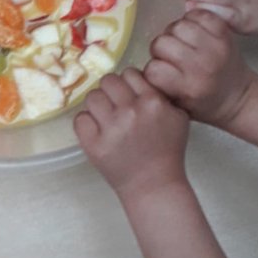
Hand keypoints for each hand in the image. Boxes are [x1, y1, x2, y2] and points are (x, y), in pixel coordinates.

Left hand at [74, 67, 189, 197]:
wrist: (154, 185)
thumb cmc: (167, 151)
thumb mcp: (178, 117)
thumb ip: (162, 94)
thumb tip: (139, 77)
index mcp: (153, 102)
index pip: (129, 73)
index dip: (128, 83)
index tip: (129, 95)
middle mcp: (131, 111)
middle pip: (108, 81)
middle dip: (111, 91)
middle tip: (115, 105)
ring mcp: (111, 128)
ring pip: (92, 97)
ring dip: (98, 106)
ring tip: (105, 118)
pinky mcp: (94, 144)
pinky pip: (80, 119)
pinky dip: (87, 124)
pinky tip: (97, 132)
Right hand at [144, 11, 254, 126]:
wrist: (238, 97)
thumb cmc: (202, 103)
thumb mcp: (176, 106)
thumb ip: (156, 89)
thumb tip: (136, 73)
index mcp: (188, 87)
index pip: (153, 69)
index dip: (153, 70)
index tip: (161, 75)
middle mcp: (202, 66)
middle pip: (162, 42)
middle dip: (161, 49)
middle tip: (170, 57)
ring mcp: (215, 47)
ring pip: (177, 25)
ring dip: (175, 33)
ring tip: (181, 44)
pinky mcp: (224, 32)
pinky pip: (197, 14)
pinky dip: (192, 20)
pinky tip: (194, 34)